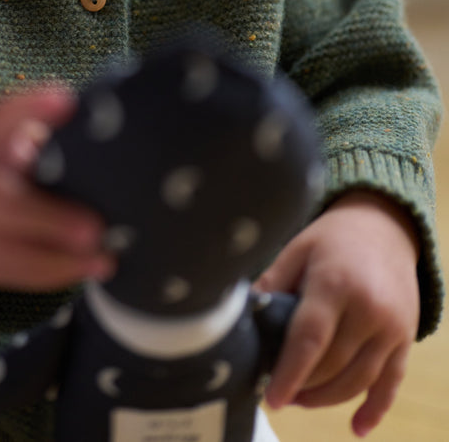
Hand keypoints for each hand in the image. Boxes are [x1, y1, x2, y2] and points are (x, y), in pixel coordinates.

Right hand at [0, 87, 114, 289]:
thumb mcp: (2, 132)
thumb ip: (37, 135)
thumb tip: (100, 136)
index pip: (2, 118)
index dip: (32, 109)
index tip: (64, 99)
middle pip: (0, 203)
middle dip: (48, 220)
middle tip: (95, 230)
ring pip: (4, 251)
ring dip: (57, 261)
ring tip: (102, 261)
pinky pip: (4, 273)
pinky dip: (45, 276)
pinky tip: (79, 271)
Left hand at [257, 190, 419, 436]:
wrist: (384, 225)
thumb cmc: (331, 238)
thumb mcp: (296, 250)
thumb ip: (272, 285)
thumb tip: (242, 319)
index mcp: (335, 283)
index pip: (310, 338)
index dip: (289, 372)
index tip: (271, 397)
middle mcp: (369, 308)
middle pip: (334, 364)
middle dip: (304, 386)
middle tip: (280, 393)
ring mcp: (392, 327)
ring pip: (359, 379)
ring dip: (328, 399)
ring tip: (301, 400)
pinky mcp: (406, 338)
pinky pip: (391, 382)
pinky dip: (374, 408)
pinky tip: (357, 429)